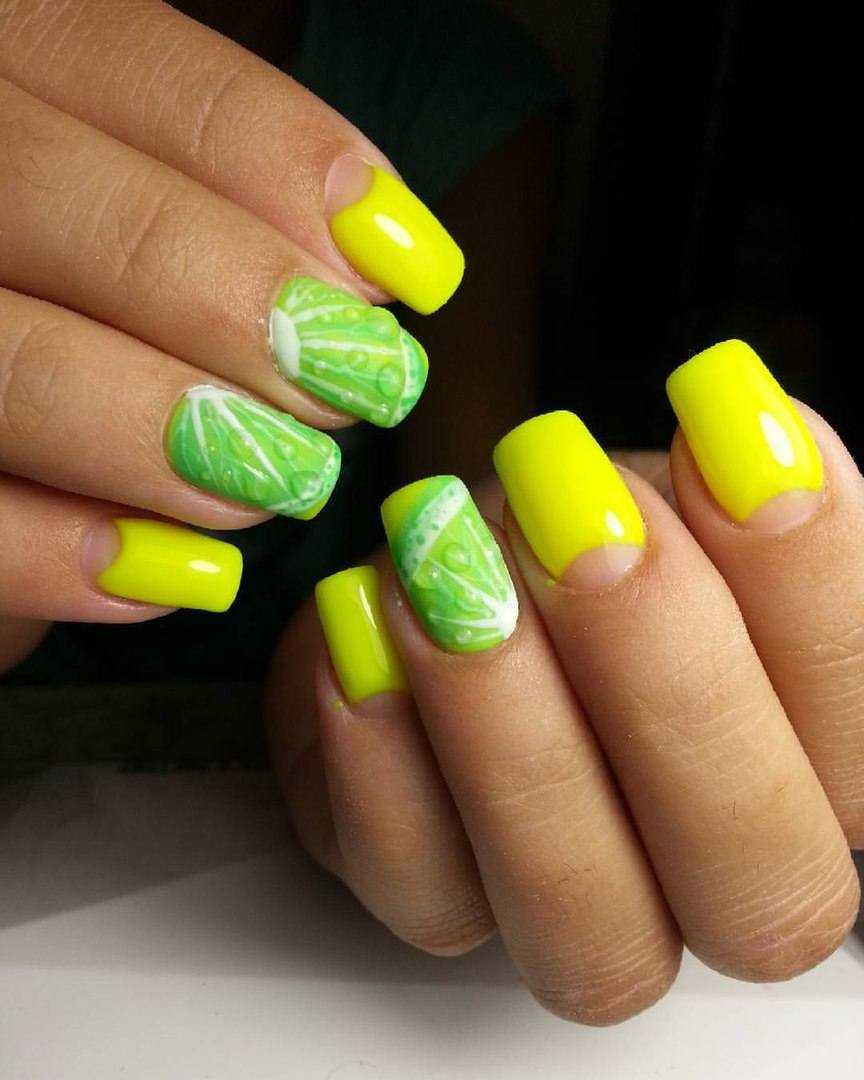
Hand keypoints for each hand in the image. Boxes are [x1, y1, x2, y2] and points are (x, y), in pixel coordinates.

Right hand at [0, 0, 460, 670]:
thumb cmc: (72, 312)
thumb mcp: (136, 232)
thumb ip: (221, 221)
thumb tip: (376, 268)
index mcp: (5, 77)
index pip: (142, 74)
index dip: (295, 170)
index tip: (416, 271)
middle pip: (79, 212)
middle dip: (246, 308)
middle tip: (363, 387)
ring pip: (13, 366)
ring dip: (171, 437)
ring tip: (285, 483)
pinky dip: (71, 558)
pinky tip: (183, 575)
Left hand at [268, 342, 862, 1024]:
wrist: (442, 577)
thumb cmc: (578, 536)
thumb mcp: (663, 490)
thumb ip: (728, 484)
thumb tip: (750, 436)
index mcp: (818, 766)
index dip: (810, 587)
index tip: (727, 441)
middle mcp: (718, 874)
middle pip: (760, 886)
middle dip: (669, 687)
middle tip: (583, 526)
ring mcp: (582, 915)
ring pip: (594, 936)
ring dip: (515, 741)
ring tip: (446, 575)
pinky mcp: (442, 903)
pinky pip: (423, 896)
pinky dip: (386, 765)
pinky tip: (366, 636)